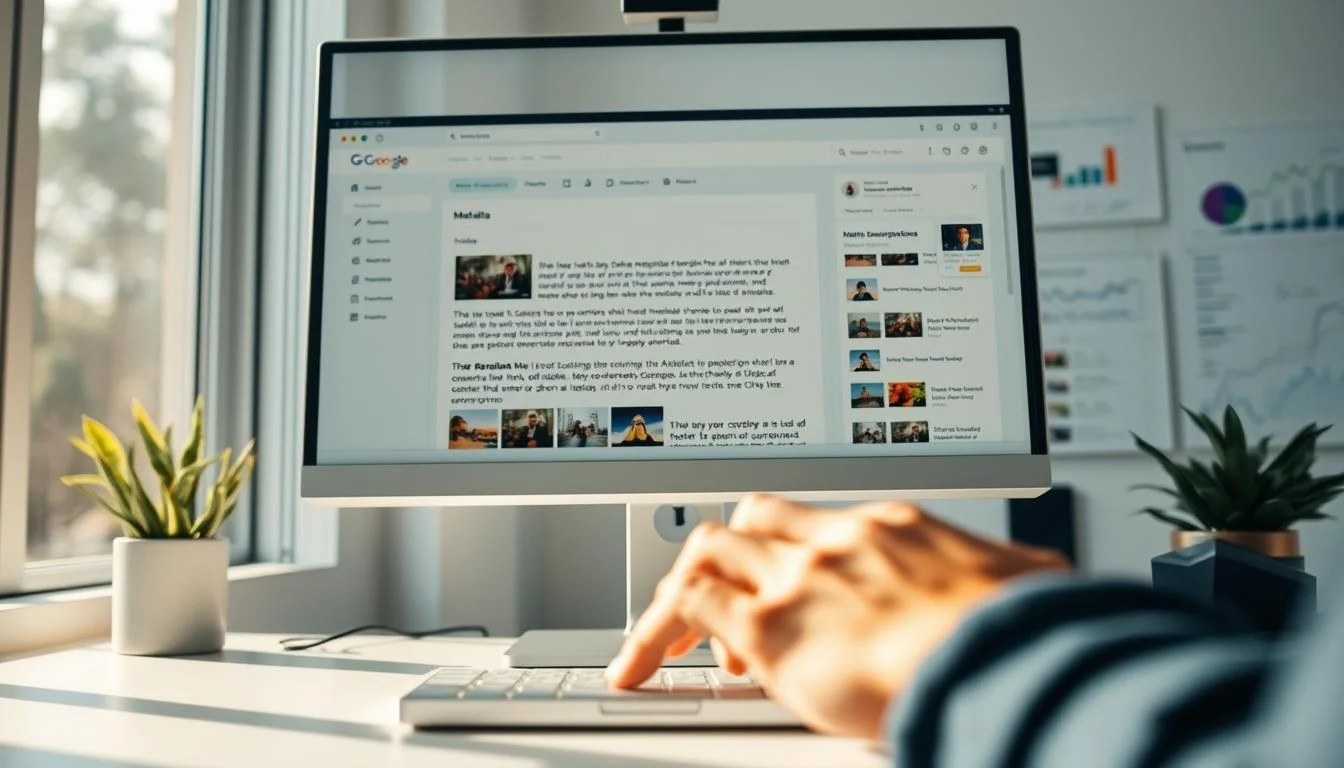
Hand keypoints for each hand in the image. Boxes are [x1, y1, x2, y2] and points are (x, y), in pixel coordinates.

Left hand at [606, 494, 1068, 737]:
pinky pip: (693, 602)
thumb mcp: (1029, 578)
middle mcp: (835, 541)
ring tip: (660, 638)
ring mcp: (799, 577)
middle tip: (714, 605)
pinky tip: (653, 661)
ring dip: (685, 589)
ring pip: (710, 548)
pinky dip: (666, 625)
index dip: (791, 556)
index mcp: (891, 528)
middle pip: (755, 519)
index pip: (816, 524)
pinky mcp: (770, 625)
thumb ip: (1016, 571)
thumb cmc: (1021, 629)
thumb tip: (1046, 573)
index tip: (788, 590)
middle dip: (730, 556)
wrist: (999, 654)